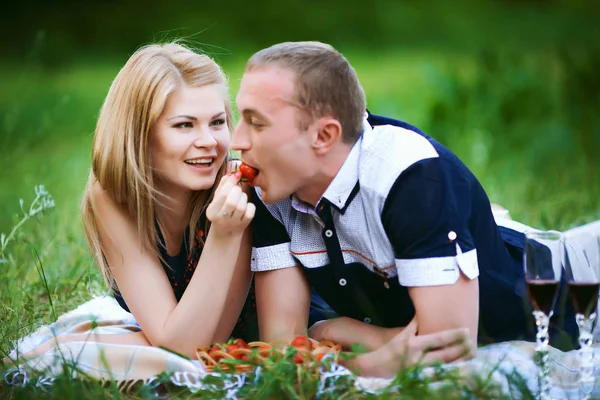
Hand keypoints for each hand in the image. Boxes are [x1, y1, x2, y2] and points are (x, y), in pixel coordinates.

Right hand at [206, 172, 255, 234]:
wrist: (226, 232)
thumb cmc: (221, 211)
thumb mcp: (217, 199)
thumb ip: (223, 185)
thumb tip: (232, 174)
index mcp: (211, 211)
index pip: (222, 194)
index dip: (231, 182)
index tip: (237, 175)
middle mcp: (221, 219)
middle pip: (232, 201)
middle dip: (237, 191)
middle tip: (237, 190)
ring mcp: (233, 223)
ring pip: (241, 206)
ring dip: (243, 197)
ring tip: (241, 197)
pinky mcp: (244, 225)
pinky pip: (250, 212)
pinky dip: (250, 206)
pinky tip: (246, 206)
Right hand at [352, 327, 474, 377]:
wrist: (374, 367)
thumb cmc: (389, 348)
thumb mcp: (401, 334)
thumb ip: (415, 326)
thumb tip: (426, 314)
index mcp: (413, 344)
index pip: (438, 339)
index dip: (454, 335)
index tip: (466, 331)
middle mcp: (418, 359)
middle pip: (445, 355)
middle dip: (461, 349)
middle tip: (474, 343)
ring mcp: (420, 371)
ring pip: (445, 366)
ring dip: (459, 361)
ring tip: (472, 355)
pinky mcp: (421, 379)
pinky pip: (440, 375)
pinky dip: (450, 371)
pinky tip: (460, 368)